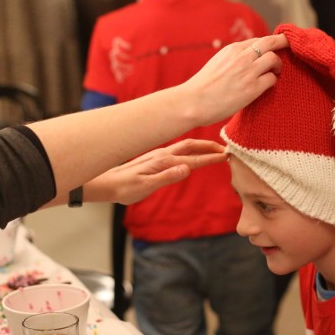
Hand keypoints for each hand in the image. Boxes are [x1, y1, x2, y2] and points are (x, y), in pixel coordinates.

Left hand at [85, 139, 225, 204]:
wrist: (106, 183)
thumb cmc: (125, 188)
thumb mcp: (145, 186)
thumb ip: (167, 177)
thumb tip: (187, 168)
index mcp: (164, 161)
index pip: (193, 159)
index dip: (211, 158)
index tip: (227, 156)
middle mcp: (163, 155)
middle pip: (192, 146)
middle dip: (210, 147)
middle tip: (226, 150)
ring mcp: (159, 155)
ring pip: (185, 146)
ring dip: (202, 147)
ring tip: (215, 149)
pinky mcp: (156, 158)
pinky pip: (179, 150)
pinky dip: (192, 149)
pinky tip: (193, 152)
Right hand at [180, 34, 286, 125]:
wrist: (193, 101)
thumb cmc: (203, 86)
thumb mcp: (217, 62)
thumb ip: (233, 58)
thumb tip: (248, 57)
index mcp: (232, 49)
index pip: (259, 40)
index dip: (270, 43)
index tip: (275, 46)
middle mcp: (242, 56)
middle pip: (271, 42)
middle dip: (283, 42)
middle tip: (289, 47)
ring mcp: (248, 72)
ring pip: (275, 59)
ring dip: (278, 66)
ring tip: (275, 72)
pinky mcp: (253, 88)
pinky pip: (272, 79)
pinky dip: (272, 81)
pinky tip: (267, 86)